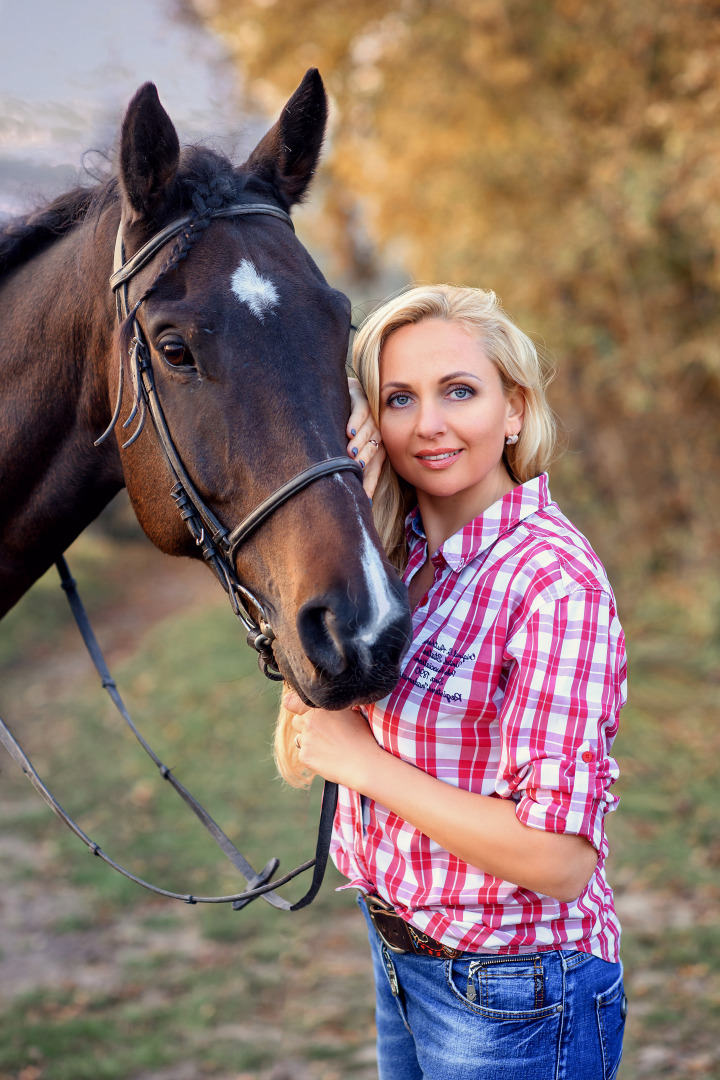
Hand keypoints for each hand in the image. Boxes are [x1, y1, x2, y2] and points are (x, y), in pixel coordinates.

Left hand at [284, 694, 382, 789]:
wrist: (363, 763)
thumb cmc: (362, 737)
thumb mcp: (351, 712)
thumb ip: (332, 707)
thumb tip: (325, 706)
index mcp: (319, 707)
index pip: (293, 702)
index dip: (295, 706)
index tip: (298, 710)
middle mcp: (309, 721)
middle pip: (297, 721)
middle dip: (305, 726)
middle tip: (323, 733)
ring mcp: (305, 739)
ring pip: (300, 739)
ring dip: (309, 741)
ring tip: (328, 747)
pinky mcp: (304, 756)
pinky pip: (304, 754)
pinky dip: (312, 756)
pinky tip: (328, 757)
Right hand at [347, 377, 384, 498]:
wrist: (345, 391)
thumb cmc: (343, 423)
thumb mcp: (345, 446)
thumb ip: (346, 466)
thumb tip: (340, 493)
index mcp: (376, 447)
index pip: (374, 468)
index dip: (369, 483)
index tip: (364, 499)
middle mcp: (376, 433)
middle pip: (373, 450)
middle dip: (365, 460)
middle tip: (356, 468)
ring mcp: (370, 416)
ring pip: (368, 431)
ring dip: (360, 442)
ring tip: (351, 452)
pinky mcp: (361, 398)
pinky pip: (361, 411)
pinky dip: (355, 421)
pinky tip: (349, 430)